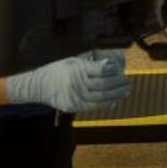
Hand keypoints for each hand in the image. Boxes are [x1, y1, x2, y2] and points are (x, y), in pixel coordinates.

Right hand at [5, 50, 129, 112]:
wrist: (39, 86)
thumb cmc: (58, 70)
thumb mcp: (72, 60)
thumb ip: (91, 63)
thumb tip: (110, 65)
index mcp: (76, 69)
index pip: (101, 70)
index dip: (113, 70)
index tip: (119, 69)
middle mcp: (76, 83)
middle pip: (103, 84)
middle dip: (118, 83)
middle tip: (127, 80)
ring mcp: (74, 96)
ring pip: (101, 96)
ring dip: (116, 94)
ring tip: (125, 90)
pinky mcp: (73, 106)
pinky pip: (93, 107)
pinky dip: (106, 104)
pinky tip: (114, 101)